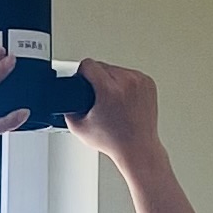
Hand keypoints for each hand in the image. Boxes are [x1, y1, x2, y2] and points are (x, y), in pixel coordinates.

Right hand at [66, 59, 162, 173]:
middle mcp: (127, 82)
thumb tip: (64, 96)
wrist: (138, 148)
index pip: (88, 64)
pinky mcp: (148, 83)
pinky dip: (125, 83)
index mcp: (110, 89)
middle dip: (97, 79)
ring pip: (116, 69)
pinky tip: (123, 98)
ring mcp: (140, 82)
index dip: (81, 74)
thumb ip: (67, 109)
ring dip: (111, 80)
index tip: (82, 82)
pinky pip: (130, 74)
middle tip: (98, 98)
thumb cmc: (114, 142)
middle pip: (102, 66)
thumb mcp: (79, 128)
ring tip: (112, 99)